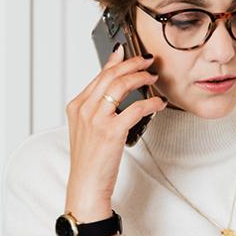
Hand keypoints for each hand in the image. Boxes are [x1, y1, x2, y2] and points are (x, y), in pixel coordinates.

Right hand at [64, 45, 165, 235]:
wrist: (86, 184)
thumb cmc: (91, 160)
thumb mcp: (88, 129)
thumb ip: (99, 109)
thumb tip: (117, 92)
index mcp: (77, 106)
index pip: (99, 75)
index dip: (116, 61)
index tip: (127, 52)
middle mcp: (84, 109)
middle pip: (110, 75)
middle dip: (132, 64)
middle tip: (148, 61)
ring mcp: (96, 119)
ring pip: (121, 86)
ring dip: (141, 78)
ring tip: (154, 78)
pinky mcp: (111, 131)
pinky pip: (136, 108)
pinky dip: (151, 103)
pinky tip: (159, 104)